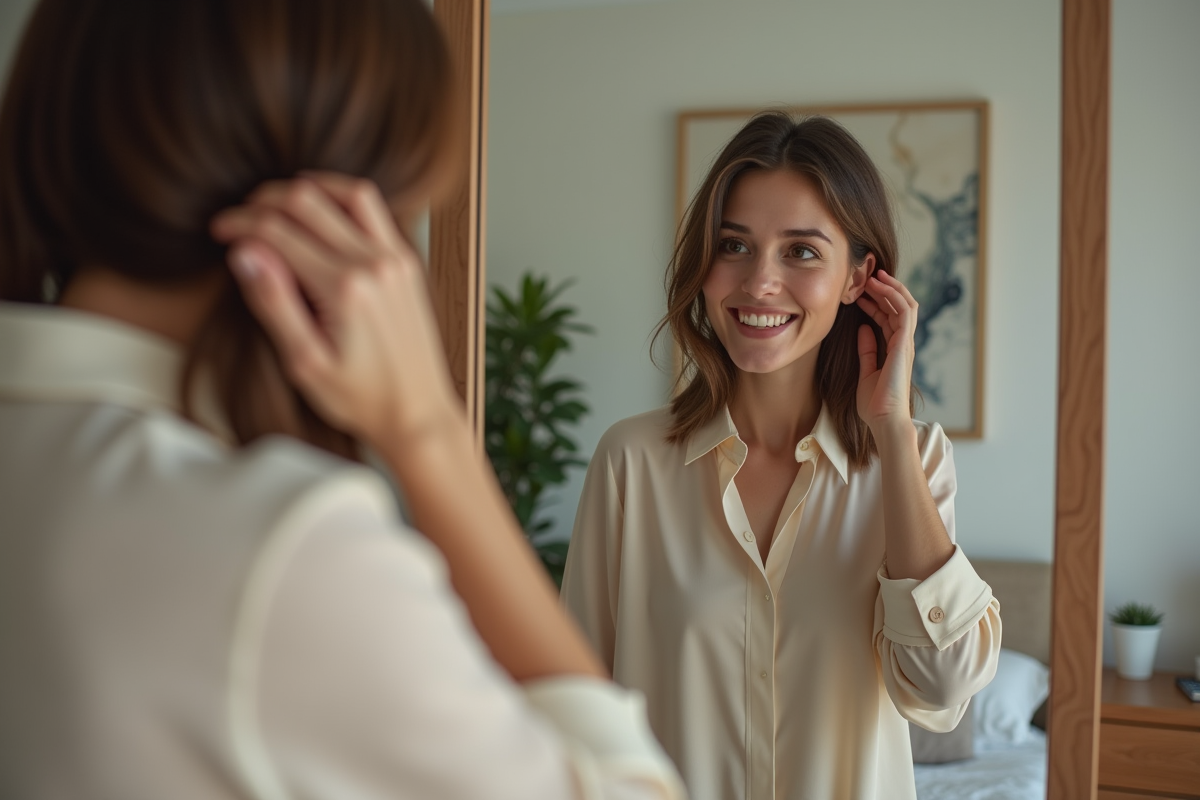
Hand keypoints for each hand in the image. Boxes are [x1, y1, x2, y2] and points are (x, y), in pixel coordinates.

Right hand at [210, 173, 461, 449]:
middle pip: (307, 201)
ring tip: (275, 205)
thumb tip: (243, 253)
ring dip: (306, 190)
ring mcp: (395, 259)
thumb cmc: (361, 398)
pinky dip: (342, 198)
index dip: (239, 224)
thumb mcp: (304, 362)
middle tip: (239, 218)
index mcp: (344, 288)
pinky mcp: (407, 262)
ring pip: (347, 193)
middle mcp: (374, 264)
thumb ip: (273, 303)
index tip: (219, 230)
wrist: (417, 413)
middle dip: (263, 201)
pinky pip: (374, 210)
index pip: (277, 231)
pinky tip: (320, 211)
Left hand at [855, 271, 917, 433]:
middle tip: (866, 276)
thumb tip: (863, 329)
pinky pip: (905, 312)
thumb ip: (867, 350)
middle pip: (897, 308)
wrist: (884, 419)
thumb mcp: (866, 371)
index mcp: (894, 350)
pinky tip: (880, 287)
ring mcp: (906, 343)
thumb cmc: (876, 404)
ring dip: (890, 288)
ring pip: (905, 305)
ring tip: (874, 276)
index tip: (858, 293)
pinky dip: (894, 296)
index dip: (875, 303)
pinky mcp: (905, 344)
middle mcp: (902, 344)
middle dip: (883, 290)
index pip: (888, 318)